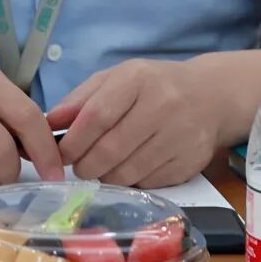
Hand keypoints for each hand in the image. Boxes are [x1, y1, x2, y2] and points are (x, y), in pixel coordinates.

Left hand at [45, 58, 222, 187]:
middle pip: (110, 149)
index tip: (60, 154)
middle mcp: (162, 105)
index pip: (97, 116)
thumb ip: (82, 99)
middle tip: (79, 166)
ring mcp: (179, 136)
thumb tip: (50, 122)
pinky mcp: (189, 162)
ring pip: (127, 172)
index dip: (73, 141)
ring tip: (101, 167)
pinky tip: (128, 169)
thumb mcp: (117, 79)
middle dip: (85, 165)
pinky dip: (130, 181)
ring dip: (105, 176)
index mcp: (138, 79)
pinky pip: (147, 183)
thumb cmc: (154, 86)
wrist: (210, 96)